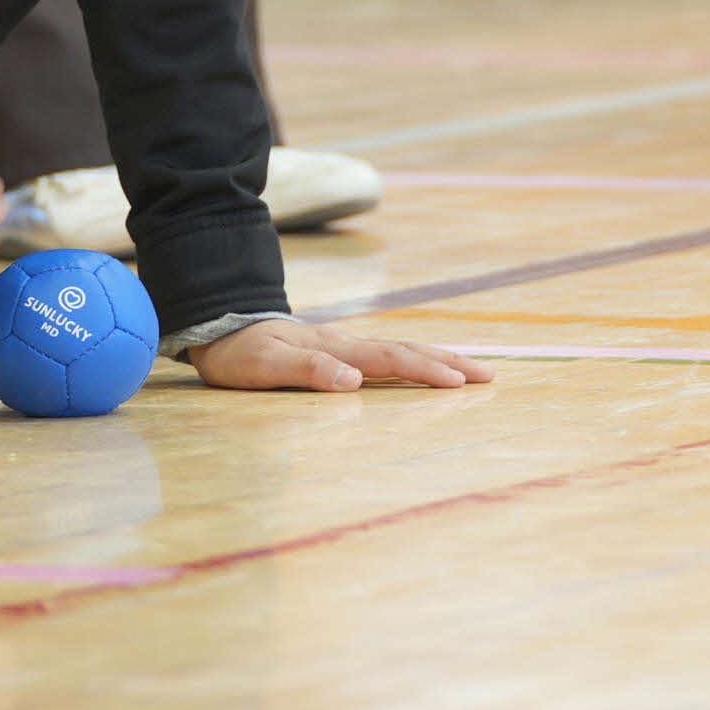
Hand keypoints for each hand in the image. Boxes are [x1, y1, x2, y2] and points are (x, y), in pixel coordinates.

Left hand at [188, 317, 494, 392]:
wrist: (220, 326)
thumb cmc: (241, 355)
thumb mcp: (265, 367)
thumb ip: (308, 372)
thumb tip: (354, 382)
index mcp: (336, 349)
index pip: (390, 360)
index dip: (425, 370)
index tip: (458, 382)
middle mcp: (347, 345)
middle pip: (407, 350)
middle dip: (449, 363)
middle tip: (489, 376)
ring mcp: (345, 346)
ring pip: (401, 349)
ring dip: (438, 359)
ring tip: (470, 370)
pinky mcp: (339, 352)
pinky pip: (387, 355)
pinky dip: (415, 360)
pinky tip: (424, 367)